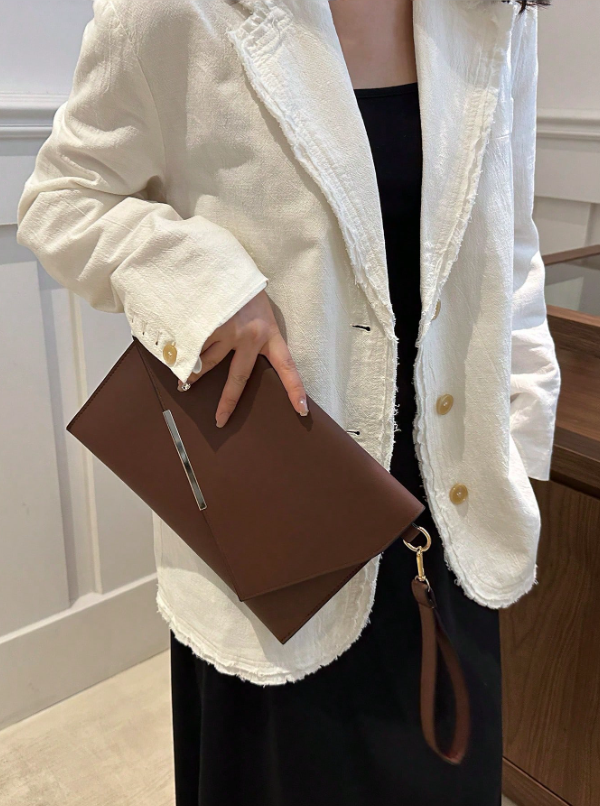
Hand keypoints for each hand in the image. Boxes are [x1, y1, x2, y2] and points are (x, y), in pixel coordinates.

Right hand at [178, 290, 308, 427]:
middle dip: (228, 402)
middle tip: (220, 420)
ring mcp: (225, 330)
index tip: (303, 409)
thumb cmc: (240, 287)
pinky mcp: (204, 325)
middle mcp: (249, 335)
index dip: (295, 389)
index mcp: (269, 331)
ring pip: (207, 363)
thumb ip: (254, 334)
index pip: (287, 365)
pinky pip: (191, 349)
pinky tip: (174, 355)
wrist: (219, 259)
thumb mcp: (257, 309)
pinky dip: (183, 353)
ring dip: (194, 373)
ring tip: (184, 382)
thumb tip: (235, 361)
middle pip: (238, 378)